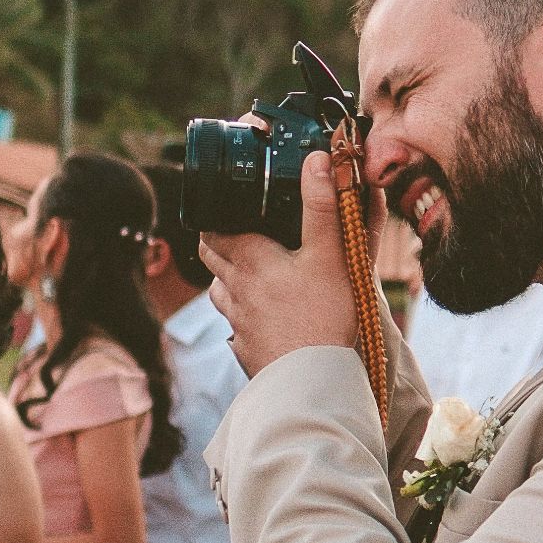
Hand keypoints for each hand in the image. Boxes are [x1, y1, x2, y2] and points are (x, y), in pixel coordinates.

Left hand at [199, 152, 361, 378]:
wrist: (315, 383)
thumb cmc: (324, 317)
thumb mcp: (331, 255)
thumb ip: (323, 206)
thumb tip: (319, 159)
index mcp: (250, 260)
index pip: (213, 229)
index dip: (216, 216)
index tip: (228, 208)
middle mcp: (235, 291)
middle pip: (211, 258)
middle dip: (221, 243)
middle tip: (242, 234)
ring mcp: (239, 324)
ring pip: (220, 293)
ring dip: (230, 280)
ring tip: (255, 275)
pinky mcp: (248, 352)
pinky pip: (236, 328)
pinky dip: (246, 317)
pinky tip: (267, 319)